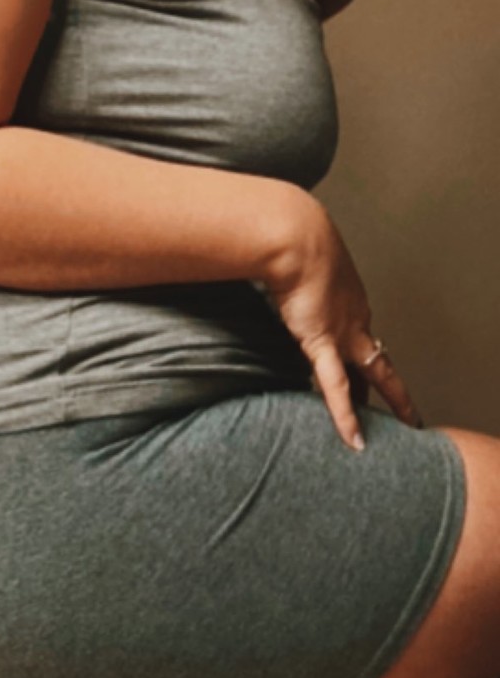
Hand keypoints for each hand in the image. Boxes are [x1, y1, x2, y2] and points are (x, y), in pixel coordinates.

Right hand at [263, 192, 423, 448]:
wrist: (295, 237)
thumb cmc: (292, 240)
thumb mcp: (298, 259)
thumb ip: (289, 272)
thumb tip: (269, 266)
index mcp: (349, 299)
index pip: (361, 337)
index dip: (365, 356)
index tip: (367, 368)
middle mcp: (354, 319)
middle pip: (377, 360)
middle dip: (392, 386)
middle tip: (406, 410)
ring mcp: (343, 333)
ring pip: (374, 375)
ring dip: (390, 402)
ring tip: (404, 427)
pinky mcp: (323, 343)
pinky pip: (336, 388)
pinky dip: (345, 416)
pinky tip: (354, 440)